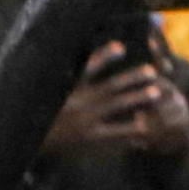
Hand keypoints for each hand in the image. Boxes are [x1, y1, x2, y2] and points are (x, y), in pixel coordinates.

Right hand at [41, 45, 188, 163]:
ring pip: (116, 106)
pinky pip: (115, 133)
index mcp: (70, 89)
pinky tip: (147, 128)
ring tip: (156, 92)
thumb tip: (86, 62)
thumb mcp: (51, 93)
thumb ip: (69, 78)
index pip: (88, 67)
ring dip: (137, 98)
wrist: (32, 142)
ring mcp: (86, 120)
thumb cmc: (45, 115)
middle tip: (151, 71)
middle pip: (110, 86)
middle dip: (132, 77)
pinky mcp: (90, 138)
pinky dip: (131, 130)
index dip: (104, 56)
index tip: (121, 47)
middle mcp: (79, 102)